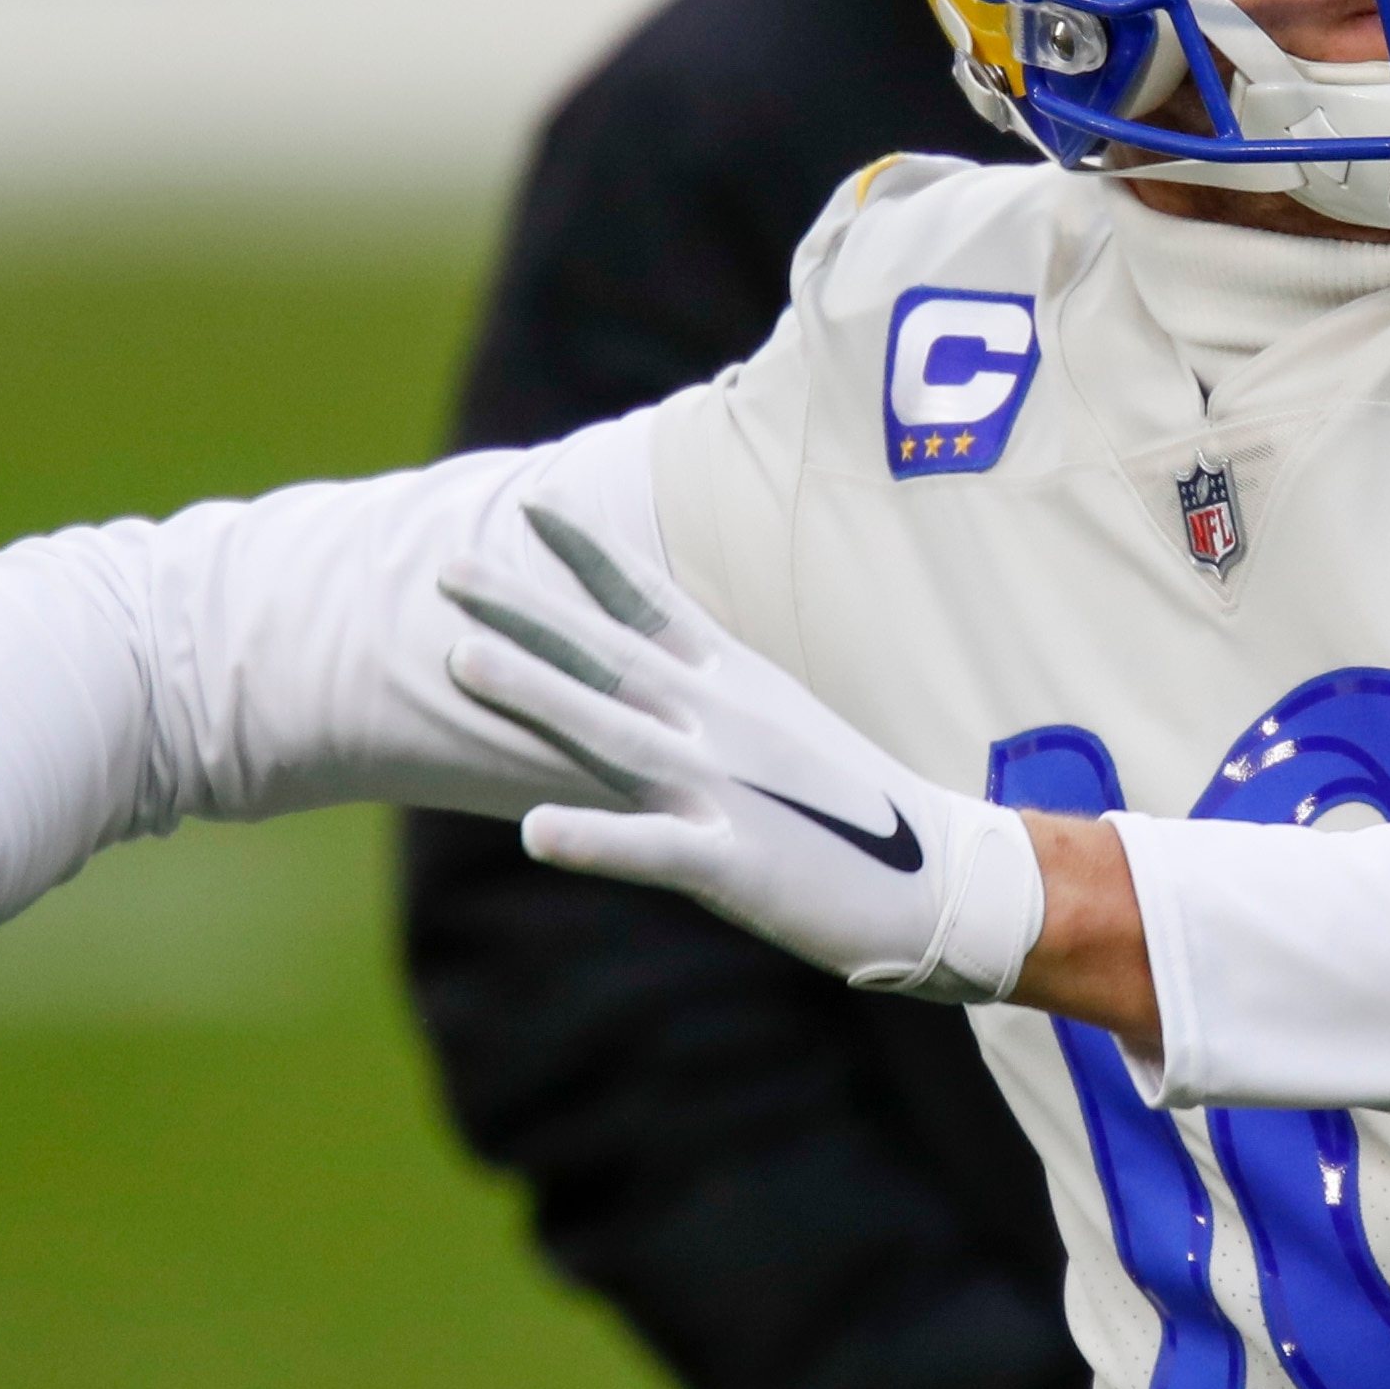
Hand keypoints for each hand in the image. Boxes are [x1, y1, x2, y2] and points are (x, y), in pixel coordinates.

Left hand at [438, 505, 1043, 1004]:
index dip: (587, 555)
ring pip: (612, 732)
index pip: (650, 603)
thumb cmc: (850, 807)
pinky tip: (532, 833)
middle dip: (523, 611)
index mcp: (736, 684)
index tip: (529, 507)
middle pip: (607, 655)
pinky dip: (595, 840)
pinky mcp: (738, 863)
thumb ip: (705, 696)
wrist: (942, 881)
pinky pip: (653, 850)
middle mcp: (723, 721)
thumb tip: (645, 667)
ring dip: (535, 694)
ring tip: (458, 661)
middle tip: (447, 569)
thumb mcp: (778, 724)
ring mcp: (728, 788)